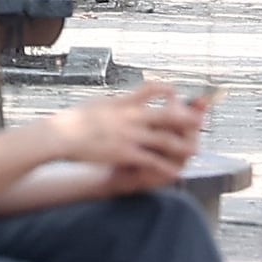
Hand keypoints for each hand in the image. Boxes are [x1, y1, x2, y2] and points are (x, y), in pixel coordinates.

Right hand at [43, 85, 202, 189]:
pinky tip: (176, 171)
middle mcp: (130, 116)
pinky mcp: (125, 153)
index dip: (165, 89)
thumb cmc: (75, 120)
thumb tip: (126, 97)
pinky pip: (151, 160)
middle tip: (200, 120)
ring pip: (164, 139)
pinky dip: (166, 166)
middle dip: (185, 117)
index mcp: (124, 102)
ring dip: (182, 144)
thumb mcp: (97, 104)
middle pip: (165, 114)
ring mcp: (129, 135)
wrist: (61, 136)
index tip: (175, 91)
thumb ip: (116, 102)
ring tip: (195, 148)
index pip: (150, 89)